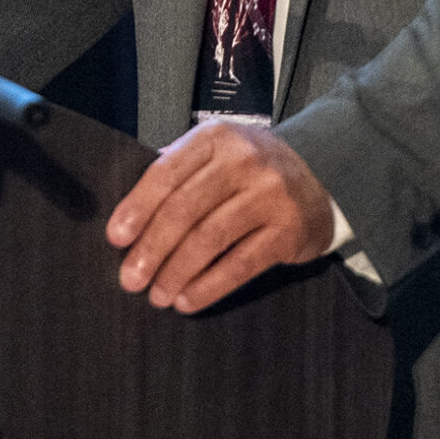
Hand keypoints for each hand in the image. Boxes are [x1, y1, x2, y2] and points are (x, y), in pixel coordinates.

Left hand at [105, 120, 334, 313]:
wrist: (324, 173)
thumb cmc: (252, 169)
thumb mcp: (217, 153)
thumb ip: (178, 172)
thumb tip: (128, 217)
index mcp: (216, 138)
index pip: (166, 173)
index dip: (137, 208)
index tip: (116, 238)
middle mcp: (244, 162)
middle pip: (184, 209)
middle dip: (151, 249)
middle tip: (130, 280)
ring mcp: (269, 196)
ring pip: (209, 240)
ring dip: (175, 273)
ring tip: (157, 295)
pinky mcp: (288, 231)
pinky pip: (240, 264)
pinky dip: (209, 286)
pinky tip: (187, 300)